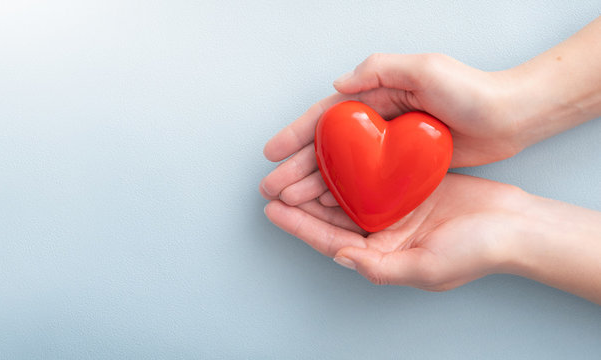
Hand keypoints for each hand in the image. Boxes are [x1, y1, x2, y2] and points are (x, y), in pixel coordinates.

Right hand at [259, 53, 522, 205]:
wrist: (512, 116)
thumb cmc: (472, 90)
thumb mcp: (426, 68)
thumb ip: (380, 71)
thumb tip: (340, 85)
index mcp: (376, 96)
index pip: (325, 117)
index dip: (296, 135)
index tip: (272, 153)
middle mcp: (377, 122)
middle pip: (327, 148)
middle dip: (296, 168)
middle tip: (272, 187)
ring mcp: (389, 146)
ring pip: (342, 169)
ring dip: (314, 185)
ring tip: (290, 202)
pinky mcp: (405, 167)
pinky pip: (365, 183)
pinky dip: (344, 195)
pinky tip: (328, 207)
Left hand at [263, 174, 525, 290]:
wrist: (518, 226)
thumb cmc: (478, 252)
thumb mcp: (425, 268)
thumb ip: (380, 266)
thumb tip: (341, 256)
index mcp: (382, 256)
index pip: (329, 241)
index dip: (299, 226)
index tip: (272, 210)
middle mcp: (384, 234)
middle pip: (331, 217)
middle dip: (301, 202)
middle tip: (272, 184)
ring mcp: (396, 210)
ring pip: (348, 194)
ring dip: (322, 182)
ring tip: (294, 168)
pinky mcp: (410, 187)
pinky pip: (373, 176)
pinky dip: (353, 167)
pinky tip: (335, 154)